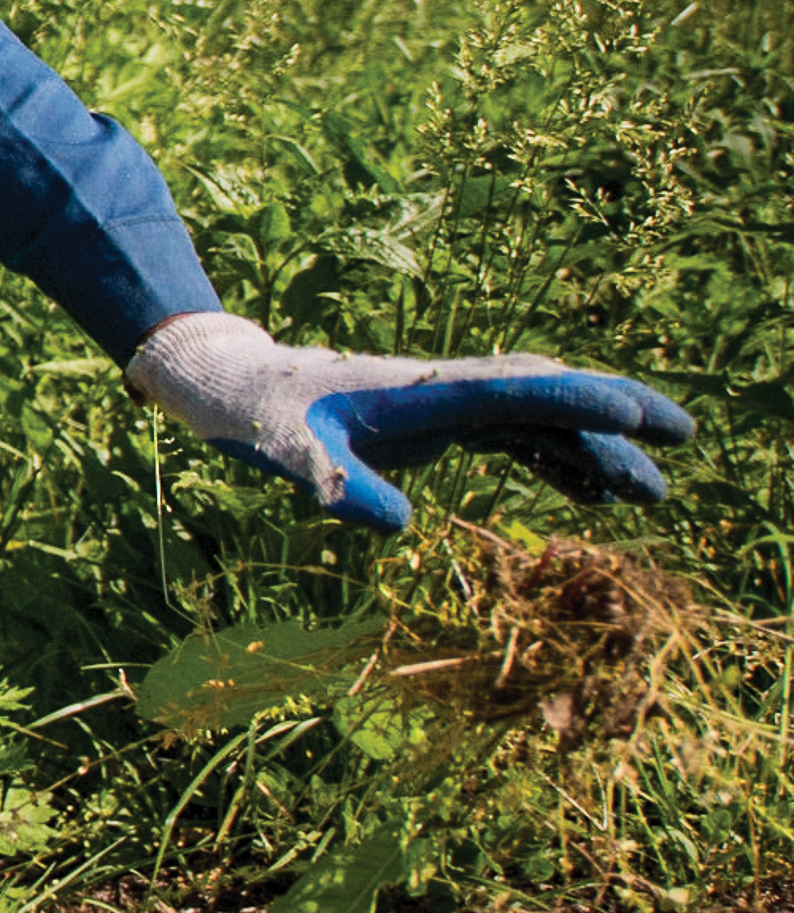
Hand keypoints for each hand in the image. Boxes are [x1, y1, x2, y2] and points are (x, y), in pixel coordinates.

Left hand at [127, 311, 693, 531]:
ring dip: (591, 448)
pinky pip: (510, 436)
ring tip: (646, 494)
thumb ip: (337, 484)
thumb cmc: (256, 415)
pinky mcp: (433, 421)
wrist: (230, 386)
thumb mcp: (287, 452)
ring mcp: (442, 403)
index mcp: (422, 390)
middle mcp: (443, 389)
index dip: (580, 402)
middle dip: (615, 414)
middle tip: (682, 439)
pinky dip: (551, 458)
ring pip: (536, 419)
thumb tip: (396, 525)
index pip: (518, 392)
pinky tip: (585, 494)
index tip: (639, 416)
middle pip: (546, 396)